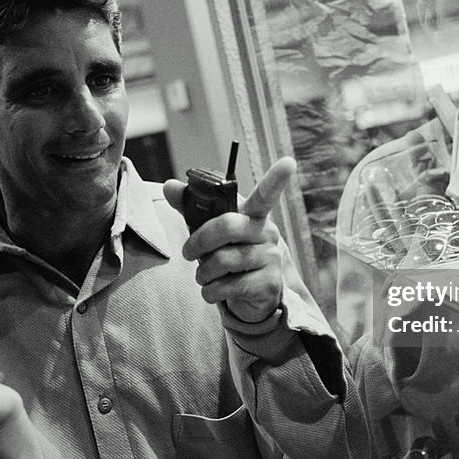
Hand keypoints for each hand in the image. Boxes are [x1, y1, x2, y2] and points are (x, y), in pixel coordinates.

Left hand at [164, 156, 295, 323]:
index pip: (266, 194)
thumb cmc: (228, 254)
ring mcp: (271, 259)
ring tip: (204, 276)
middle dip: (198, 242)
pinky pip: (229, 286)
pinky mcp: (269, 284)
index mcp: (254, 214)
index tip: (288, 162)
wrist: (250, 295)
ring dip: (202, 273)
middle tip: (187, 253)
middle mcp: (267, 233)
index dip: (276, 179)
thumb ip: (191, 208)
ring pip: (222, 261)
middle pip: (226, 226)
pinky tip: (214, 290)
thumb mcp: (209, 231)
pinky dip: (211, 291)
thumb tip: (169, 186)